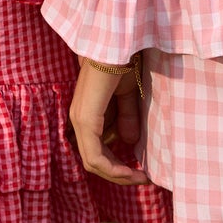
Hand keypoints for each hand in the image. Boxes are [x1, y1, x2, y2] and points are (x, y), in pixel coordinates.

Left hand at [69, 58, 148, 185]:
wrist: (117, 43)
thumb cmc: (122, 61)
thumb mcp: (129, 94)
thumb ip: (127, 116)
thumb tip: (129, 141)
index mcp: (87, 114)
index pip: (97, 152)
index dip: (118, 167)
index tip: (142, 172)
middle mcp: (79, 120)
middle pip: (94, 162)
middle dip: (119, 175)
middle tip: (143, 178)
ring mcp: (80, 120)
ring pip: (93, 163)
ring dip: (118, 175)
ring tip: (141, 177)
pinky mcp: (85, 119)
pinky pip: (94, 157)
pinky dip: (113, 169)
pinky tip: (131, 172)